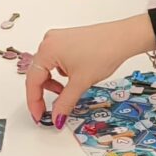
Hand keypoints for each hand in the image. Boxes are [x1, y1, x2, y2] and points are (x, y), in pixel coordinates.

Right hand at [22, 14, 155, 125]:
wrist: (123, 38)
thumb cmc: (103, 53)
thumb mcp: (81, 83)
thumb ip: (65, 102)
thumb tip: (56, 117)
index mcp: (46, 50)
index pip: (32, 81)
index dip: (34, 102)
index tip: (39, 116)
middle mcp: (48, 42)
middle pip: (37, 74)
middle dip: (43, 94)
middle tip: (49, 111)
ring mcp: (57, 39)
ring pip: (47, 68)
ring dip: (53, 83)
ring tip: (67, 92)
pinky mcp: (66, 40)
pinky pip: (55, 60)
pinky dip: (60, 73)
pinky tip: (73, 78)